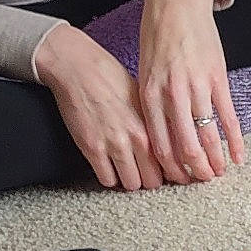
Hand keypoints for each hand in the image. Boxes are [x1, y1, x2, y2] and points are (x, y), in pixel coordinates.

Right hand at [35, 22, 163, 190]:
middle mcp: (137, 137)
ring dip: (130, 180)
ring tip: (126, 170)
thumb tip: (168, 142)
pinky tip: (109, 167)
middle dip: (150, 180)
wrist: (77, 67)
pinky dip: (109, 177)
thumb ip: (155, 124)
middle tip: (144, 174)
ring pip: (131, 184)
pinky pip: (106, 180)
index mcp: (153, 124)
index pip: (172, 163)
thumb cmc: (109, 77)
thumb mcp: (143, 98)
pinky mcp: (92, 149)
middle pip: (153, 181)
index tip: (169, 174)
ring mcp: (114, 145)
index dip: (171, 172)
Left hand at [139, 0, 245, 182]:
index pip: (160, 144)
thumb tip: (160, 135)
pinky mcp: (217, 78)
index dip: (171, 168)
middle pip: (185, 146)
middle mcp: (173, 94)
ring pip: (208, 135)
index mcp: (150, 94)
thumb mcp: (145, 70)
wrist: (177, 0)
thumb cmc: (158, 35)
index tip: (180, 180)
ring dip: (216, 160)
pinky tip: (239, 156)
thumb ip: (152, 102)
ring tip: (220, 174)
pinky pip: (228, 116)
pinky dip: (235, 140)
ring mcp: (197, 87)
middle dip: (195, 171)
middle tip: (202, 183)